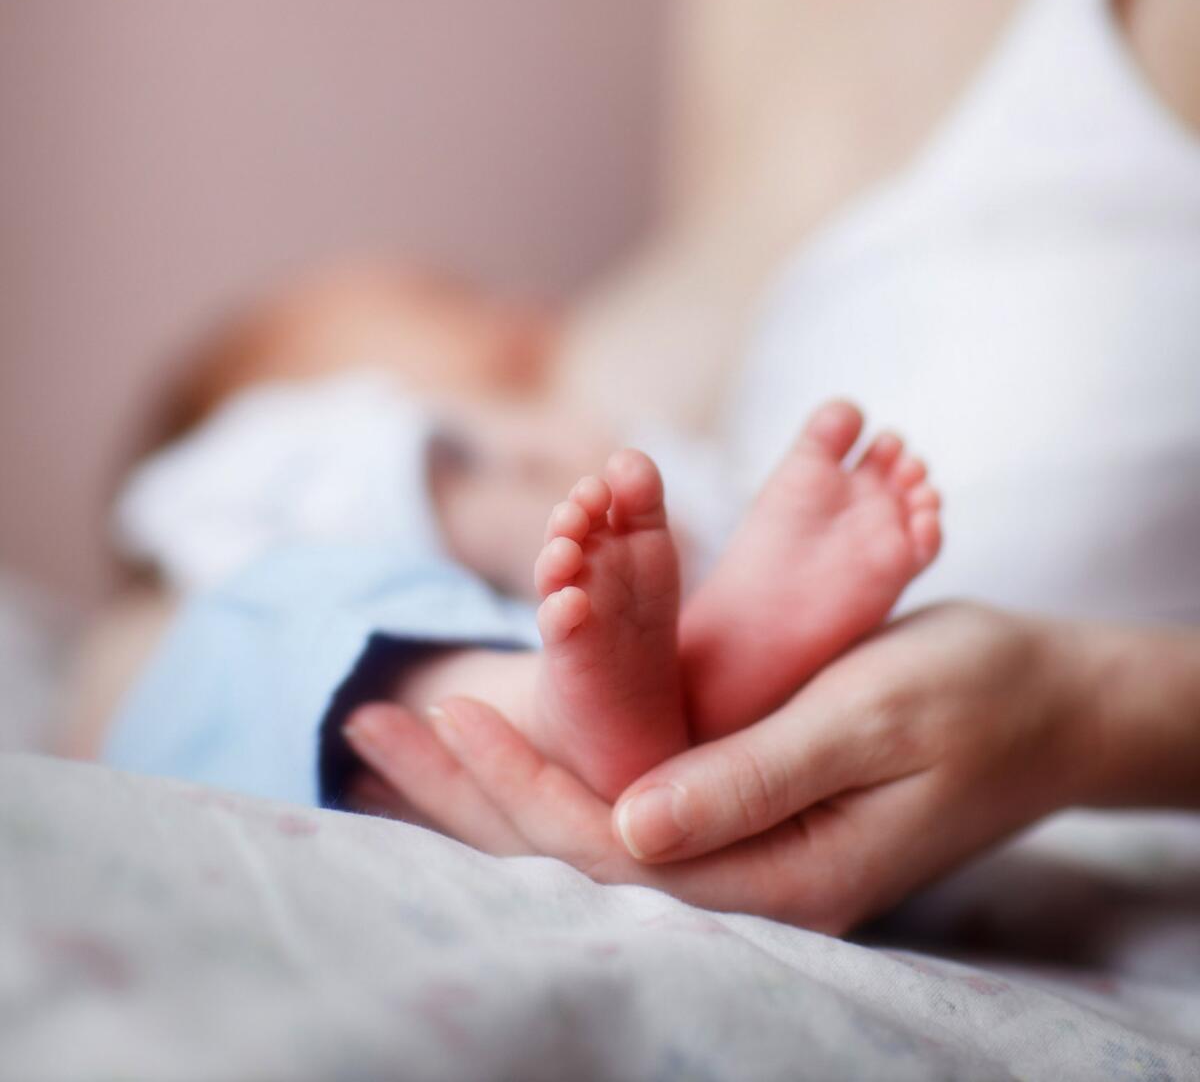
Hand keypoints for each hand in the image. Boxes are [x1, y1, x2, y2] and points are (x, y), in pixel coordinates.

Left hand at [343, 602, 1096, 929]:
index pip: (612, 850)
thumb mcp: (868, 720)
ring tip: (402, 724)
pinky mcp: (752, 809)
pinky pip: (630, 800)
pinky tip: (504, 734)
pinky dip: (557, 762)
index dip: (520, 784)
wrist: (1050, 699)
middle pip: (577, 850)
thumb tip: (624, 828)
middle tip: (366, 720)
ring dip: (495, 776)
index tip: (444, 712)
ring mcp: (750, 848)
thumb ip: (751, 777)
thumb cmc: (973, 696)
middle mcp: (751, 878)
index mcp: (781, 875)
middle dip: (469, 789)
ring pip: (591, 827)